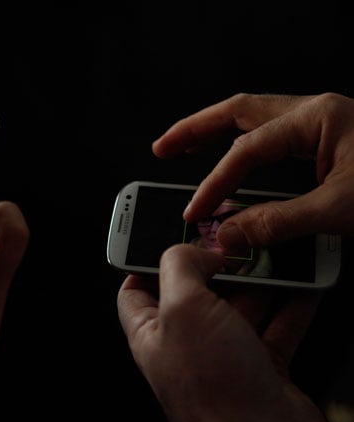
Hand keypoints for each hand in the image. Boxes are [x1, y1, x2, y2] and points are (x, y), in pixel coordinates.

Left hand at [117, 243, 326, 421]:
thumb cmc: (213, 388)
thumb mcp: (182, 309)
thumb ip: (179, 267)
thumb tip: (192, 249)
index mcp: (152, 330)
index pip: (135, 289)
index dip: (147, 261)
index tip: (168, 238)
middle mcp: (186, 343)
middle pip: (196, 291)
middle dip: (216, 266)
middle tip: (235, 244)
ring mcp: (224, 355)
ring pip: (240, 306)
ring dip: (259, 282)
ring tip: (274, 257)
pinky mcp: (261, 367)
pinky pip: (276, 327)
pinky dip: (291, 305)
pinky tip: (304, 287)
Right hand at [152, 93, 353, 249]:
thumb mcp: (341, 209)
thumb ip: (280, 222)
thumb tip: (228, 232)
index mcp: (318, 118)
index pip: (247, 150)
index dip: (214, 182)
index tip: (195, 211)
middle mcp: (315, 112)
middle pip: (237, 112)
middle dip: (194, 130)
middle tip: (162, 149)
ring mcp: (320, 122)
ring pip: (251, 118)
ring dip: (213, 131)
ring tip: (183, 147)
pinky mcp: (325, 138)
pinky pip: (269, 132)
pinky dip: (239, 141)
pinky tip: (228, 154)